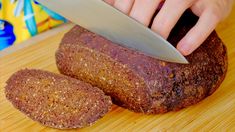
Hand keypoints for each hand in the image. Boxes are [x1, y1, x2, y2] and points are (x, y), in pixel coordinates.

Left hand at [104, 0, 233, 55]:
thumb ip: (134, 1)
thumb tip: (105, 6)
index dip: (120, 15)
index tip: (115, 32)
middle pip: (147, 3)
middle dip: (136, 25)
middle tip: (131, 43)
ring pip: (172, 10)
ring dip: (159, 32)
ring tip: (153, 49)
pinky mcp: (215, 6)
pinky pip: (205, 22)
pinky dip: (194, 38)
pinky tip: (182, 50)